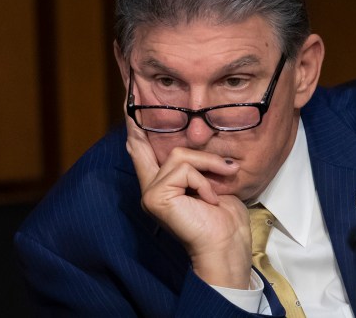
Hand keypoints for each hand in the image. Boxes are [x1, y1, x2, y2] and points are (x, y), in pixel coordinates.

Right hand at [125, 118, 252, 288]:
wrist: (226, 245)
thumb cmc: (224, 220)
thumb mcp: (212, 182)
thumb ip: (197, 165)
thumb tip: (198, 140)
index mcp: (161, 187)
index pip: (141, 152)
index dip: (134, 130)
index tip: (128, 109)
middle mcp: (151, 189)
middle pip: (168, 150)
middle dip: (194, 154)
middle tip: (212, 158)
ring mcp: (151, 193)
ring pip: (180, 156)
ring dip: (208, 167)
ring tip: (222, 186)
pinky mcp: (156, 197)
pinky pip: (184, 170)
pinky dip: (204, 181)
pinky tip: (210, 200)